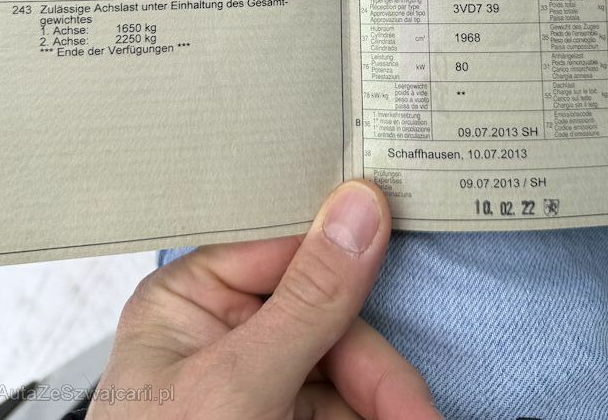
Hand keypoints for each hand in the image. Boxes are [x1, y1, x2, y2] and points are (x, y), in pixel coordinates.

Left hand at [88, 180, 441, 418]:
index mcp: (190, 300)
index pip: (282, 250)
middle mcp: (223, 333)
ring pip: (345, 371)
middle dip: (377, 373)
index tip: (394, 243)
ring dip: (386, 404)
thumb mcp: (239, 384)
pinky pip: (340, 409)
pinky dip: (372, 419)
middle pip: (329, 319)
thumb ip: (307, 300)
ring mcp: (255, 382)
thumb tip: (359, 208)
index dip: (341, 251)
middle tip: (417, 416)